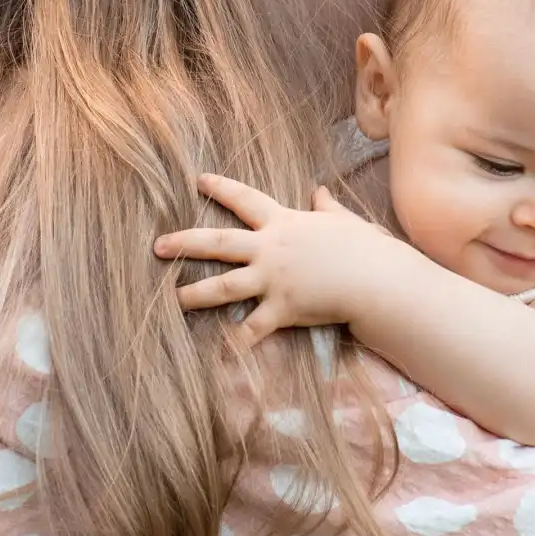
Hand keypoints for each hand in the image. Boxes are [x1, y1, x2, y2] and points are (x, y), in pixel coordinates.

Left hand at [154, 175, 396, 341]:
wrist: (375, 278)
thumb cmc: (364, 247)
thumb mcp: (343, 220)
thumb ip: (326, 206)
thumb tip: (319, 191)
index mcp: (283, 223)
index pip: (245, 199)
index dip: (221, 188)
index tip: (199, 180)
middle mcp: (270, 249)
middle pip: (218, 242)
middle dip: (185, 243)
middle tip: (158, 245)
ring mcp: (273, 280)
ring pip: (223, 286)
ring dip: (194, 294)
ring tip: (173, 299)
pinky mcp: (281, 309)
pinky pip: (252, 330)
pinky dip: (235, 344)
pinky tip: (216, 355)